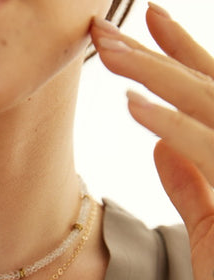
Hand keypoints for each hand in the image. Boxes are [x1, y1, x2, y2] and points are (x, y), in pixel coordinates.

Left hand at [90, 3, 213, 279]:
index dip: (178, 54)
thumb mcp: (208, 223)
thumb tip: (158, 141)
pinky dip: (171, 125)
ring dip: (152, 75)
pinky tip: (133, 105)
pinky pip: (207, 151)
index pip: (211, 91)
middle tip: (105, 27)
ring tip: (108, 51)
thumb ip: (189, 179)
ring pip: (206, 106)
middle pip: (207, 88)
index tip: (144, 26)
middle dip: (155, 53)